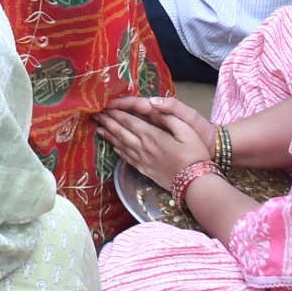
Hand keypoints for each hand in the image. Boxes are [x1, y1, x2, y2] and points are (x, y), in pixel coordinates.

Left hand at [99, 100, 214, 193]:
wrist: (196, 184)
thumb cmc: (195, 155)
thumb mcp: (187, 131)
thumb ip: (169, 117)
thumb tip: (153, 106)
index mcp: (152, 135)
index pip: (129, 121)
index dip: (115, 113)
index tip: (104, 106)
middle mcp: (143, 147)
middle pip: (121, 132)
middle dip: (107, 122)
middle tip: (95, 114)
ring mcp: (143, 160)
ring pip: (121, 145)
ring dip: (109, 136)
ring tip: (98, 128)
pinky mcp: (145, 170)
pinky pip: (127, 159)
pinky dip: (118, 151)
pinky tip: (113, 147)